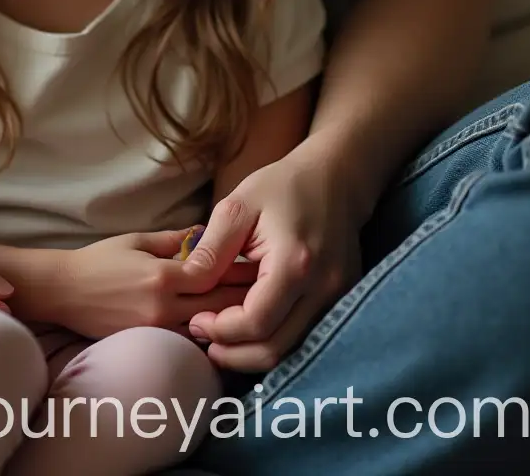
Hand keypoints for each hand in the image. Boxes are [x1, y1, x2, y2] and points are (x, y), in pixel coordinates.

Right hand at [55, 230, 257, 339]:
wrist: (64, 291)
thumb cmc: (99, 260)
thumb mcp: (136, 240)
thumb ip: (174, 239)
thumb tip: (206, 232)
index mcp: (162, 275)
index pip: (213, 274)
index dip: (238, 268)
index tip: (259, 261)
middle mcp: (163, 306)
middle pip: (218, 304)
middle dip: (244, 294)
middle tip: (269, 283)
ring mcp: (157, 329)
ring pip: (208, 327)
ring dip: (231, 317)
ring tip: (255, 306)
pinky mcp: (150, 342)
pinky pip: (189, 341)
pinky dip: (208, 332)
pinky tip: (224, 326)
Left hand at [183, 152, 362, 370]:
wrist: (335, 178)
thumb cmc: (282, 186)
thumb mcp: (237, 207)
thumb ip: (212, 250)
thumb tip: (187, 286)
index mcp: (295, 263)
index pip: (256, 321)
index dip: (221, 330)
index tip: (197, 321)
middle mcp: (324, 289)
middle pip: (276, 348)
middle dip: (234, 353)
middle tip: (205, 341)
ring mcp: (339, 299)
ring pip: (293, 351)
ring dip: (253, 352)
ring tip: (222, 340)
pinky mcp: (342, 301)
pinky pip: (305, 336)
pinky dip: (274, 339)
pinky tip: (250, 328)